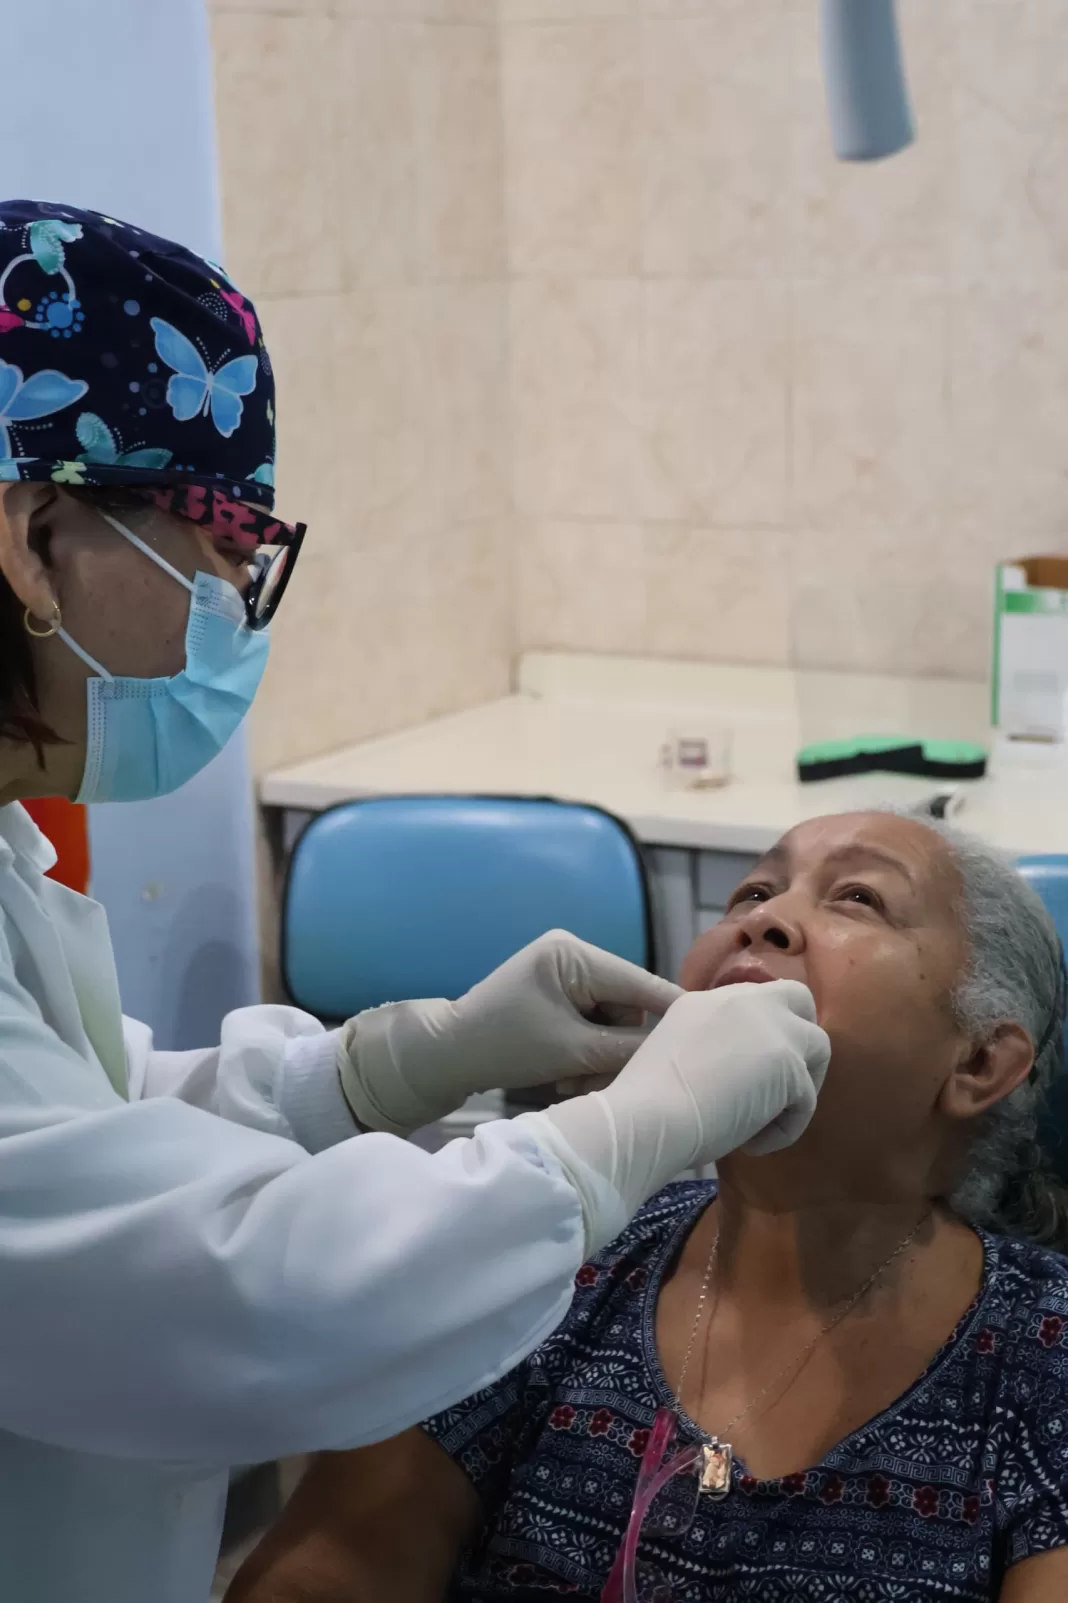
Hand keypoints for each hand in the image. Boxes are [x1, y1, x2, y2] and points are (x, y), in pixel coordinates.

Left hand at [338, 931, 681, 1136]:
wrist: (444, 1057)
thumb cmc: (504, 1047)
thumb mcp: (572, 1051)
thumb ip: (627, 1049)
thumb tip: (674, 1052)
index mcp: (573, 954)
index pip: (640, 982)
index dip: (673, 1011)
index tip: (706, 1036)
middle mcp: (571, 954)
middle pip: (627, 1004)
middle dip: (619, 1046)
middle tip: (603, 1081)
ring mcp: (561, 974)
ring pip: (610, 1020)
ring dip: (601, 1056)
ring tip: (575, 1082)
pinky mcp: (554, 995)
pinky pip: (590, 1023)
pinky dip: (585, 1052)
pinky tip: (568, 1075)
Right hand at [517, 981, 830, 1252]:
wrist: (647, 1116)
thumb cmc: (646, 1103)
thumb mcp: (676, 1056)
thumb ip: (710, 1049)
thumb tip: (736, 1077)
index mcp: (708, 1001)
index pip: (756, 1000)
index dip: (763, 1032)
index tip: (751, 1069)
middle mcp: (744, 1001)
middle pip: (799, 1000)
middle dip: (799, 1039)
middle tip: (781, 1085)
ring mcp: (771, 1026)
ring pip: (818, 1048)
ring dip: (799, 1088)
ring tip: (762, 1122)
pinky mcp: (789, 1063)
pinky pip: (806, 1102)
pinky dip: (784, 1130)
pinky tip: (750, 1144)